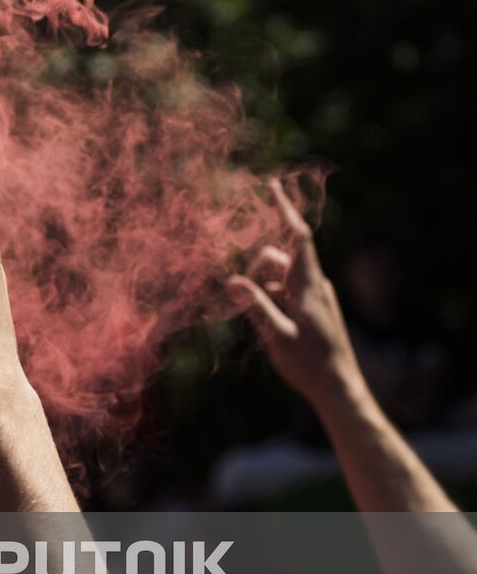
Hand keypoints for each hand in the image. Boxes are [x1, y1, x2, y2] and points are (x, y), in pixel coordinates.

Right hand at [227, 180, 364, 407]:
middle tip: (246, 301)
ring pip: (280, 276)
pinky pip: (285, 292)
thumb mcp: (277, 336)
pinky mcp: (314, 308)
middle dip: (257, 268)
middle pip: (279, 257)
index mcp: (309, 286)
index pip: (298, 237)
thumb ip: (256, 306)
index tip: (272, 187)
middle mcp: (315, 285)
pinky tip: (271, 328)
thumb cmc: (309, 364)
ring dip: (263, 289)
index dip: (284, 210)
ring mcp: (315, 296)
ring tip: (262, 323)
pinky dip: (272, 300)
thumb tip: (233, 280)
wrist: (339, 387)